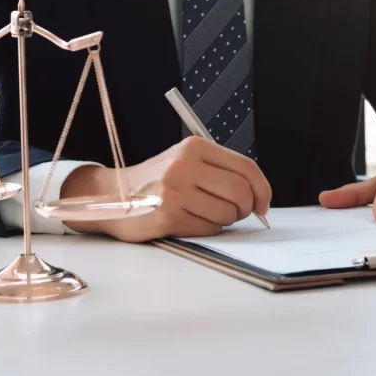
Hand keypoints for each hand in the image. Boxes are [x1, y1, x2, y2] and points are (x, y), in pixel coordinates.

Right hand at [61, 136, 271, 242]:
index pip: (246, 167)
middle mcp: (184, 166)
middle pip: (240, 192)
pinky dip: (208, 228)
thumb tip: (258, 196)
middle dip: (245, 208)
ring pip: (227, 213)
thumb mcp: (187, 161)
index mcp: (194, 147)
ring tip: (206, 213)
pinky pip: (208, 228)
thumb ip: (221, 171)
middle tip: (236, 212)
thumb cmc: (158, 180)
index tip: (263, 204)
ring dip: (225, 220)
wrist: (112, 195)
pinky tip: (190, 220)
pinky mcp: (167, 216)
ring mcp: (174, 192)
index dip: (262, 189)